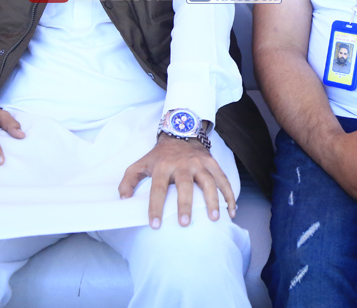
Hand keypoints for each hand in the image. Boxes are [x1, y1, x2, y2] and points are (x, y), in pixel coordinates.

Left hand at [118, 135, 236, 228]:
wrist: (181, 132)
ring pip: (209, 182)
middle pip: (185, 185)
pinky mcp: (212, 163)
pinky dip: (229, 195)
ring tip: (214, 218)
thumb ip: (129, 181)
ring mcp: (200, 163)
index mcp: (163, 166)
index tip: (155, 224)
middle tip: (184, 223)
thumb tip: (124, 199)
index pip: (158, 189)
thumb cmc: (159, 155)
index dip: (155, 207)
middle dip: (185, 204)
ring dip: (213, 200)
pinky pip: (223, 180)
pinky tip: (232, 210)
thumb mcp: (140, 164)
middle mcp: (182, 164)